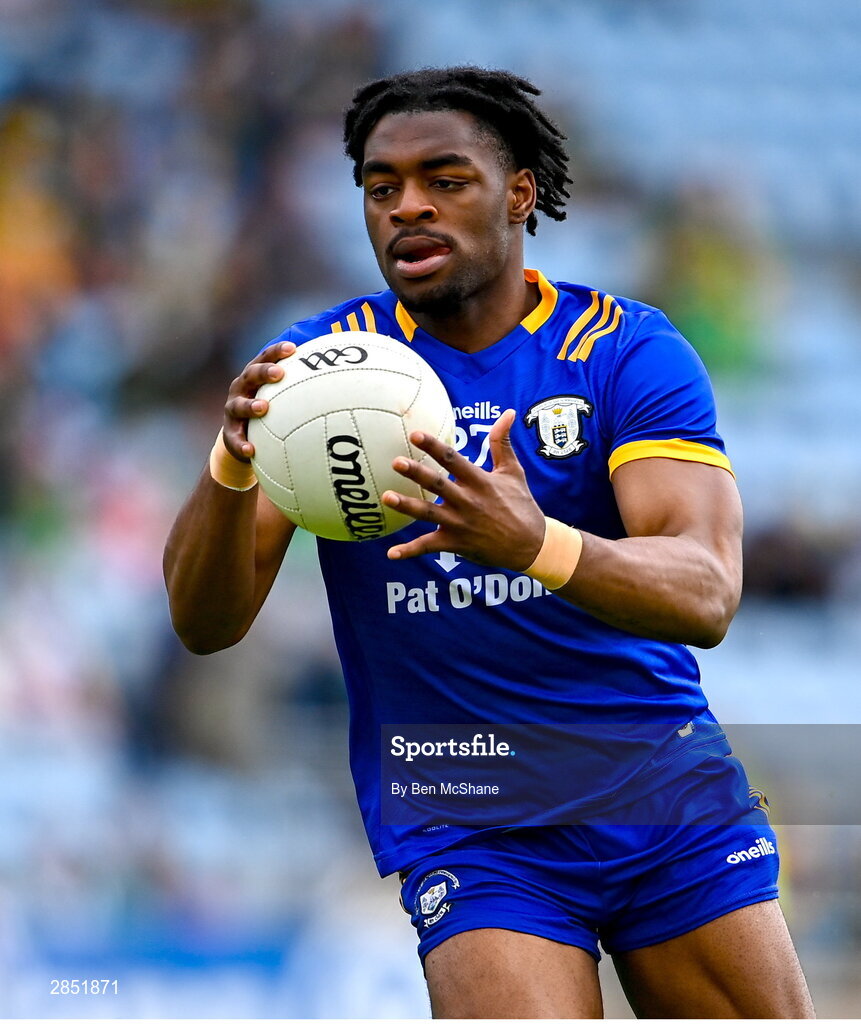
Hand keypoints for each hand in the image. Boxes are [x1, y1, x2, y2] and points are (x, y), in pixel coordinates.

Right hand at [223, 341, 295, 459]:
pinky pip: (235, 439)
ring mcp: (233, 410)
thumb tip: (335, 381)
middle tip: (279, 373)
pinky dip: (242, 444)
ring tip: (263, 408)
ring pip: (238, 405)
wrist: (241, 436)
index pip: (265, 358)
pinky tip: (251, 450)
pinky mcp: (230, 433)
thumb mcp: (280, 396)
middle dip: (264, 372)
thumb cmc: (268, 410)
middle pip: (251, 375)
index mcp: (254, 376)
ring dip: (250, 406)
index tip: (292, 349)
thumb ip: (300, 386)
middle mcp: (241, 389)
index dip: (277, 352)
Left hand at [382, 409, 545, 570]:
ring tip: (386, 497)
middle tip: (396, 462)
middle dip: (417, 473)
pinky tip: (391, 553)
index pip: (453, 460)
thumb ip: (502, 442)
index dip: (434, 447)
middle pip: (438, 484)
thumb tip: (508, 413)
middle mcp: (468, 501)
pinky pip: (429, 547)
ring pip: (429, 513)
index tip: (415, 434)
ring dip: (407, 506)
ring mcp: (460, 523)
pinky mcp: (456, 543)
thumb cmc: (521, 504)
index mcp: (480, 481)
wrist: (531, 545)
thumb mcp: (514, 471)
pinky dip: (410, 551)